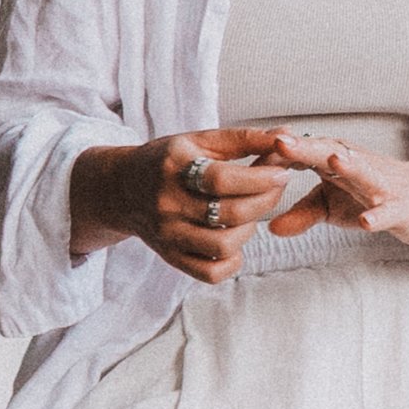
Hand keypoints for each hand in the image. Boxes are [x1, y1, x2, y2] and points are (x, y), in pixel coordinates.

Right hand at [69, 130, 296, 283]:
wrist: (122, 189)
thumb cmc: (168, 161)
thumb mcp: (198, 141)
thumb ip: (243, 139)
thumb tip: (286, 136)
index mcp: (174, 167)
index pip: (222, 179)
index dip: (259, 178)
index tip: (281, 172)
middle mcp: (167, 203)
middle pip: (229, 213)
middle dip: (265, 200)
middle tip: (275, 188)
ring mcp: (167, 234)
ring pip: (224, 245)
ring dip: (250, 229)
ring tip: (249, 213)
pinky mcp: (171, 257)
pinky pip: (210, 272)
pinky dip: (232, 261)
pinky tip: (234, 240)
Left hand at [262, 135, 408, 280]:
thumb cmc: (371, 196)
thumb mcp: (331, 207)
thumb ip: (300, 215)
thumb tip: (268, 228)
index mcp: (334, 160)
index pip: (300, 153)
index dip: (275, 154)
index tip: (247, 152)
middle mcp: (356, 164)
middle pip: (327, 153)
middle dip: (304, 148)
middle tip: (279, 142)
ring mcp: (381, 184)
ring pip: (363, 173)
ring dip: (350, 166)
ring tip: (333, 160)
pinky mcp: (401, 207)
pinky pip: (388, 211)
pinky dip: (378, 216)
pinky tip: (366, 222)